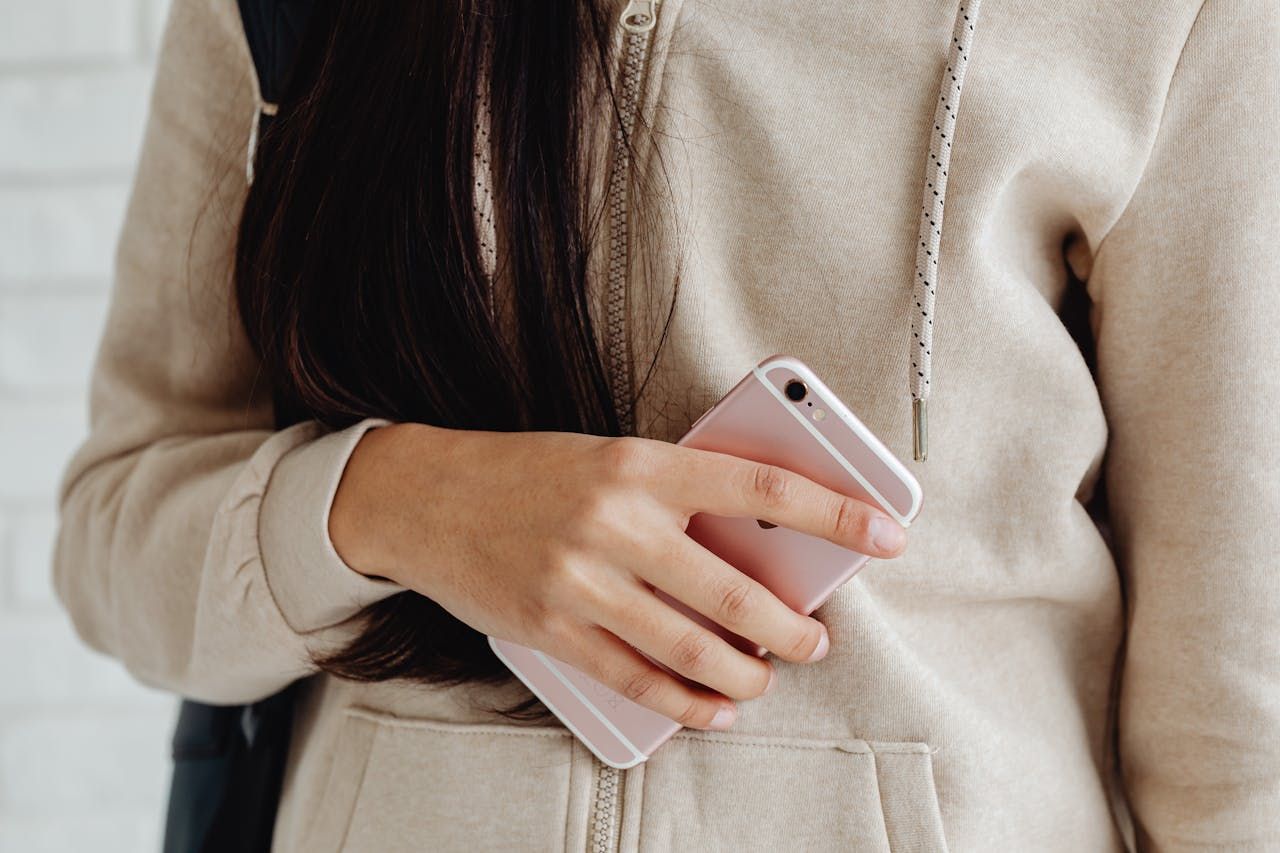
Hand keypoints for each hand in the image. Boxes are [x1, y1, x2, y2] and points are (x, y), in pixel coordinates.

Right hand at [329, 424, 907, 729]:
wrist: (426, 496)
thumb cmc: (531, 472)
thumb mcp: (610, 458)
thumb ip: (677, 494)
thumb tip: (756, 544)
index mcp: (642, 464)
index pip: (761, 487)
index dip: (834, 513)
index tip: (887, 531)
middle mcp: (617, 521)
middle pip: (733, 591)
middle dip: (792, 627)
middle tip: (817, 640)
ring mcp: (582, 580)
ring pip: (691, 647)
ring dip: (746, 673)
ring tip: (769, 676)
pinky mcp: (553, 629)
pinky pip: (637, 680)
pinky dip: (686, 704)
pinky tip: (714, 710)